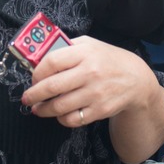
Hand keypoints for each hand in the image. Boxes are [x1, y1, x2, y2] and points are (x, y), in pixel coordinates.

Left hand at [21, 35, 161, 128]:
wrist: (136, 79)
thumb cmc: (107, 59)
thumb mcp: (89, 45)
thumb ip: (66, 47)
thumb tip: (38, 56)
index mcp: (85, 52)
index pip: (51, 61)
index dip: (37, 72)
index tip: (33, 78)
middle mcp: (90, 72)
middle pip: (52, 87)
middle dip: (33, 95)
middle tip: (27, 98)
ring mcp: (95, 93)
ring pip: (59, 106)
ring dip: (43, 110)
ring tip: (37, 109)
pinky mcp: (100, 110)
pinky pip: (72, 119)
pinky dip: (61, 119)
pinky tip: (59, 114)